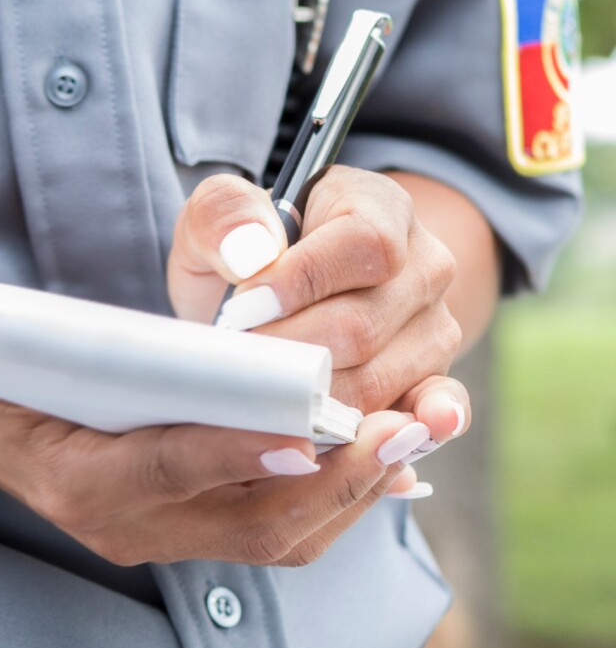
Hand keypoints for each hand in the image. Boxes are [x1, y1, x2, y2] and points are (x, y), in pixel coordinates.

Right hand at [0, 298, 470, 567]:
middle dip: (331, 478)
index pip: (166, 471)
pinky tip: (383, 454)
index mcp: (75, 483)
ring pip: (279, 534)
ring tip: (412, 434)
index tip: (308, 426)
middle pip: (248, 520)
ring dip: (351, 489)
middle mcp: (127, 526)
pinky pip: (281, 527)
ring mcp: (165, 537)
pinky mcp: (195, 529)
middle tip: (400, 427)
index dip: (237, 451)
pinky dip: (337, 495)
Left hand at [167, 167, 461, 417]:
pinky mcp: (430, 381)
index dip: (301, 281)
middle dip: (288, 352)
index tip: (241, 309)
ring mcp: (433, 328)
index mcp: (379, 208)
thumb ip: (222, 215)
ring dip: (308, 398)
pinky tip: (388, 439)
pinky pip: (433, 409)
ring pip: (378, 379)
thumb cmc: (245, 257)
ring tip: (259, 394)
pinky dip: (409, 428)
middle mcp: (424, 267)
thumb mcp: (214, 222)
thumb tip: (251, 253)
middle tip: (234, 362)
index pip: (364, 245)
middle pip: (363, 325)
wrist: (271, 300)